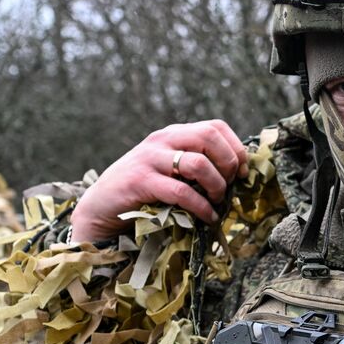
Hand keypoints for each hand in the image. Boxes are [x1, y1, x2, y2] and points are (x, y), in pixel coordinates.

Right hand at [70, 120, 248, 241]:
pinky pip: (181, 192)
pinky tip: (208, 217)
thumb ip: (195, 167)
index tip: (242, 172)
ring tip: (217, 203)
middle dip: (229, 163)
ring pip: (198, 163)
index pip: (215, 126)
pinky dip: (201, 207)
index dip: (236, 148)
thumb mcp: (170, 172)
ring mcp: (149, 159)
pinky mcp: (141, 182)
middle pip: (209, 136)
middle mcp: (162, 140)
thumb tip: (236, 176)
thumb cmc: (142, 194)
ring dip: (216, 186)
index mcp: (173, 134)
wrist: (100, 208)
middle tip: (231, 186)